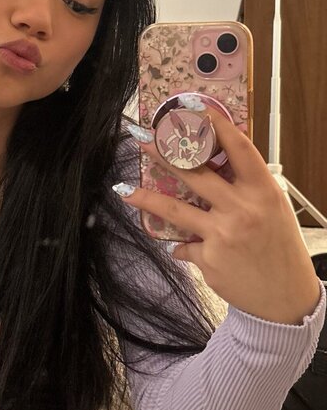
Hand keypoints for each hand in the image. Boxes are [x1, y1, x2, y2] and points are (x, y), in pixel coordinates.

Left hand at [118, 104, 320, 324]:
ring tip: (125, 189)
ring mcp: (222, 234)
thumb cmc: (280, 248)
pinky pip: (185, 245)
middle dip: (166, 155)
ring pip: (176, 210)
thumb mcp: (273, 209)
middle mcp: (242, 210)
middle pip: (196, 174)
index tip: (196, 111)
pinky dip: (183, 245)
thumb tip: (214, 164)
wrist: (285, 298)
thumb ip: (247, 187)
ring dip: (147, 197)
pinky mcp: (208, 259)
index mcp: (263, 192)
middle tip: (144, 140)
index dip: (217, 126)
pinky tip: (181, 247)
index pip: (239, 150)